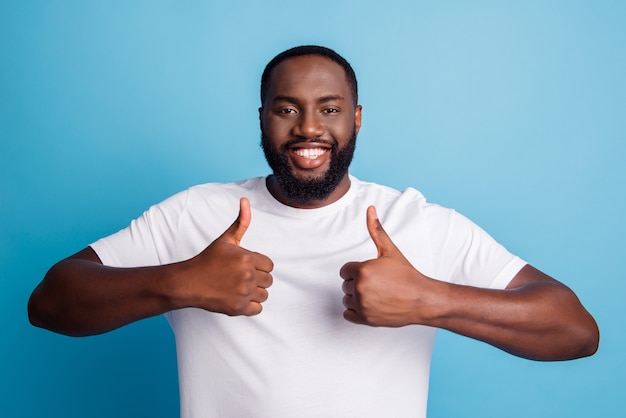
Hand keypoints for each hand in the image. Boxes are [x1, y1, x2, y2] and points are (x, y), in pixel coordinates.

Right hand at [180, 197, 273, 315]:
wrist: (189, 282)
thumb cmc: (208, 260)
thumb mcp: (225, 240)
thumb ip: (241, 222)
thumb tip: (245, 200)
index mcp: (247, 258)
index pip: (270, 265)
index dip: (259, 265)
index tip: (245, 266)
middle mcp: (247, 276)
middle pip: (268, 280)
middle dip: (257, 279)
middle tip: (240, 277)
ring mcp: (243, 293)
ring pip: (264, 295)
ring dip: (255, 293)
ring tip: (239, 287)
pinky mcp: (238, 308)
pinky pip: (258, 309)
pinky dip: (250, 306)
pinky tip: (238, 298)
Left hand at [340, 206, 437, 326]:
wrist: (422, 299)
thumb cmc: (406, 274)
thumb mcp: (390, 250)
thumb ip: (376, 230)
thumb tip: (370, 209)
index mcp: (362, 270)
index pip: (345, 271)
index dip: (358, 270)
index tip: (373, 273)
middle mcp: (360, 288)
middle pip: (346, 285)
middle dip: (358, 283)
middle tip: (379, 284)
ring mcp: (362, 305)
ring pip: (346, 299)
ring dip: (357, 298)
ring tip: (377, 294)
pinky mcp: (365, 320)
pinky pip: (347, 314)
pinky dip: (356, 312)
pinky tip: (371, 305)